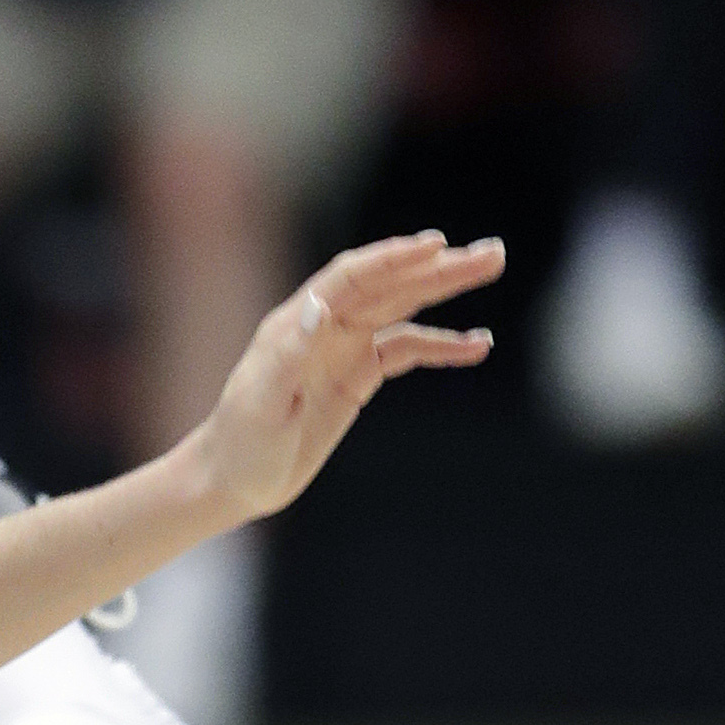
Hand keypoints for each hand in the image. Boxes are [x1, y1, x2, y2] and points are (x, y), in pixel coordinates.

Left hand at [187, 231, 503, 521]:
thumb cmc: (241, 441)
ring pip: (402, 309)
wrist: (232, 480)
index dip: (393, 259)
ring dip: (444, 290)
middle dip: (437, 268)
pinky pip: (406, 351)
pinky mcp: (357, 378)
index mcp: (297, 323)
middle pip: (387, 286)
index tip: (437, 245)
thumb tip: (320, 306)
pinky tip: (477, 344)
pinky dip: (441, 345)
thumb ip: (289, 355)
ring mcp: (342, 349)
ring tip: (490, 268)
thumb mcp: (262, 401)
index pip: (352, 277)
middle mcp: (323, 326)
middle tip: (491, 254)